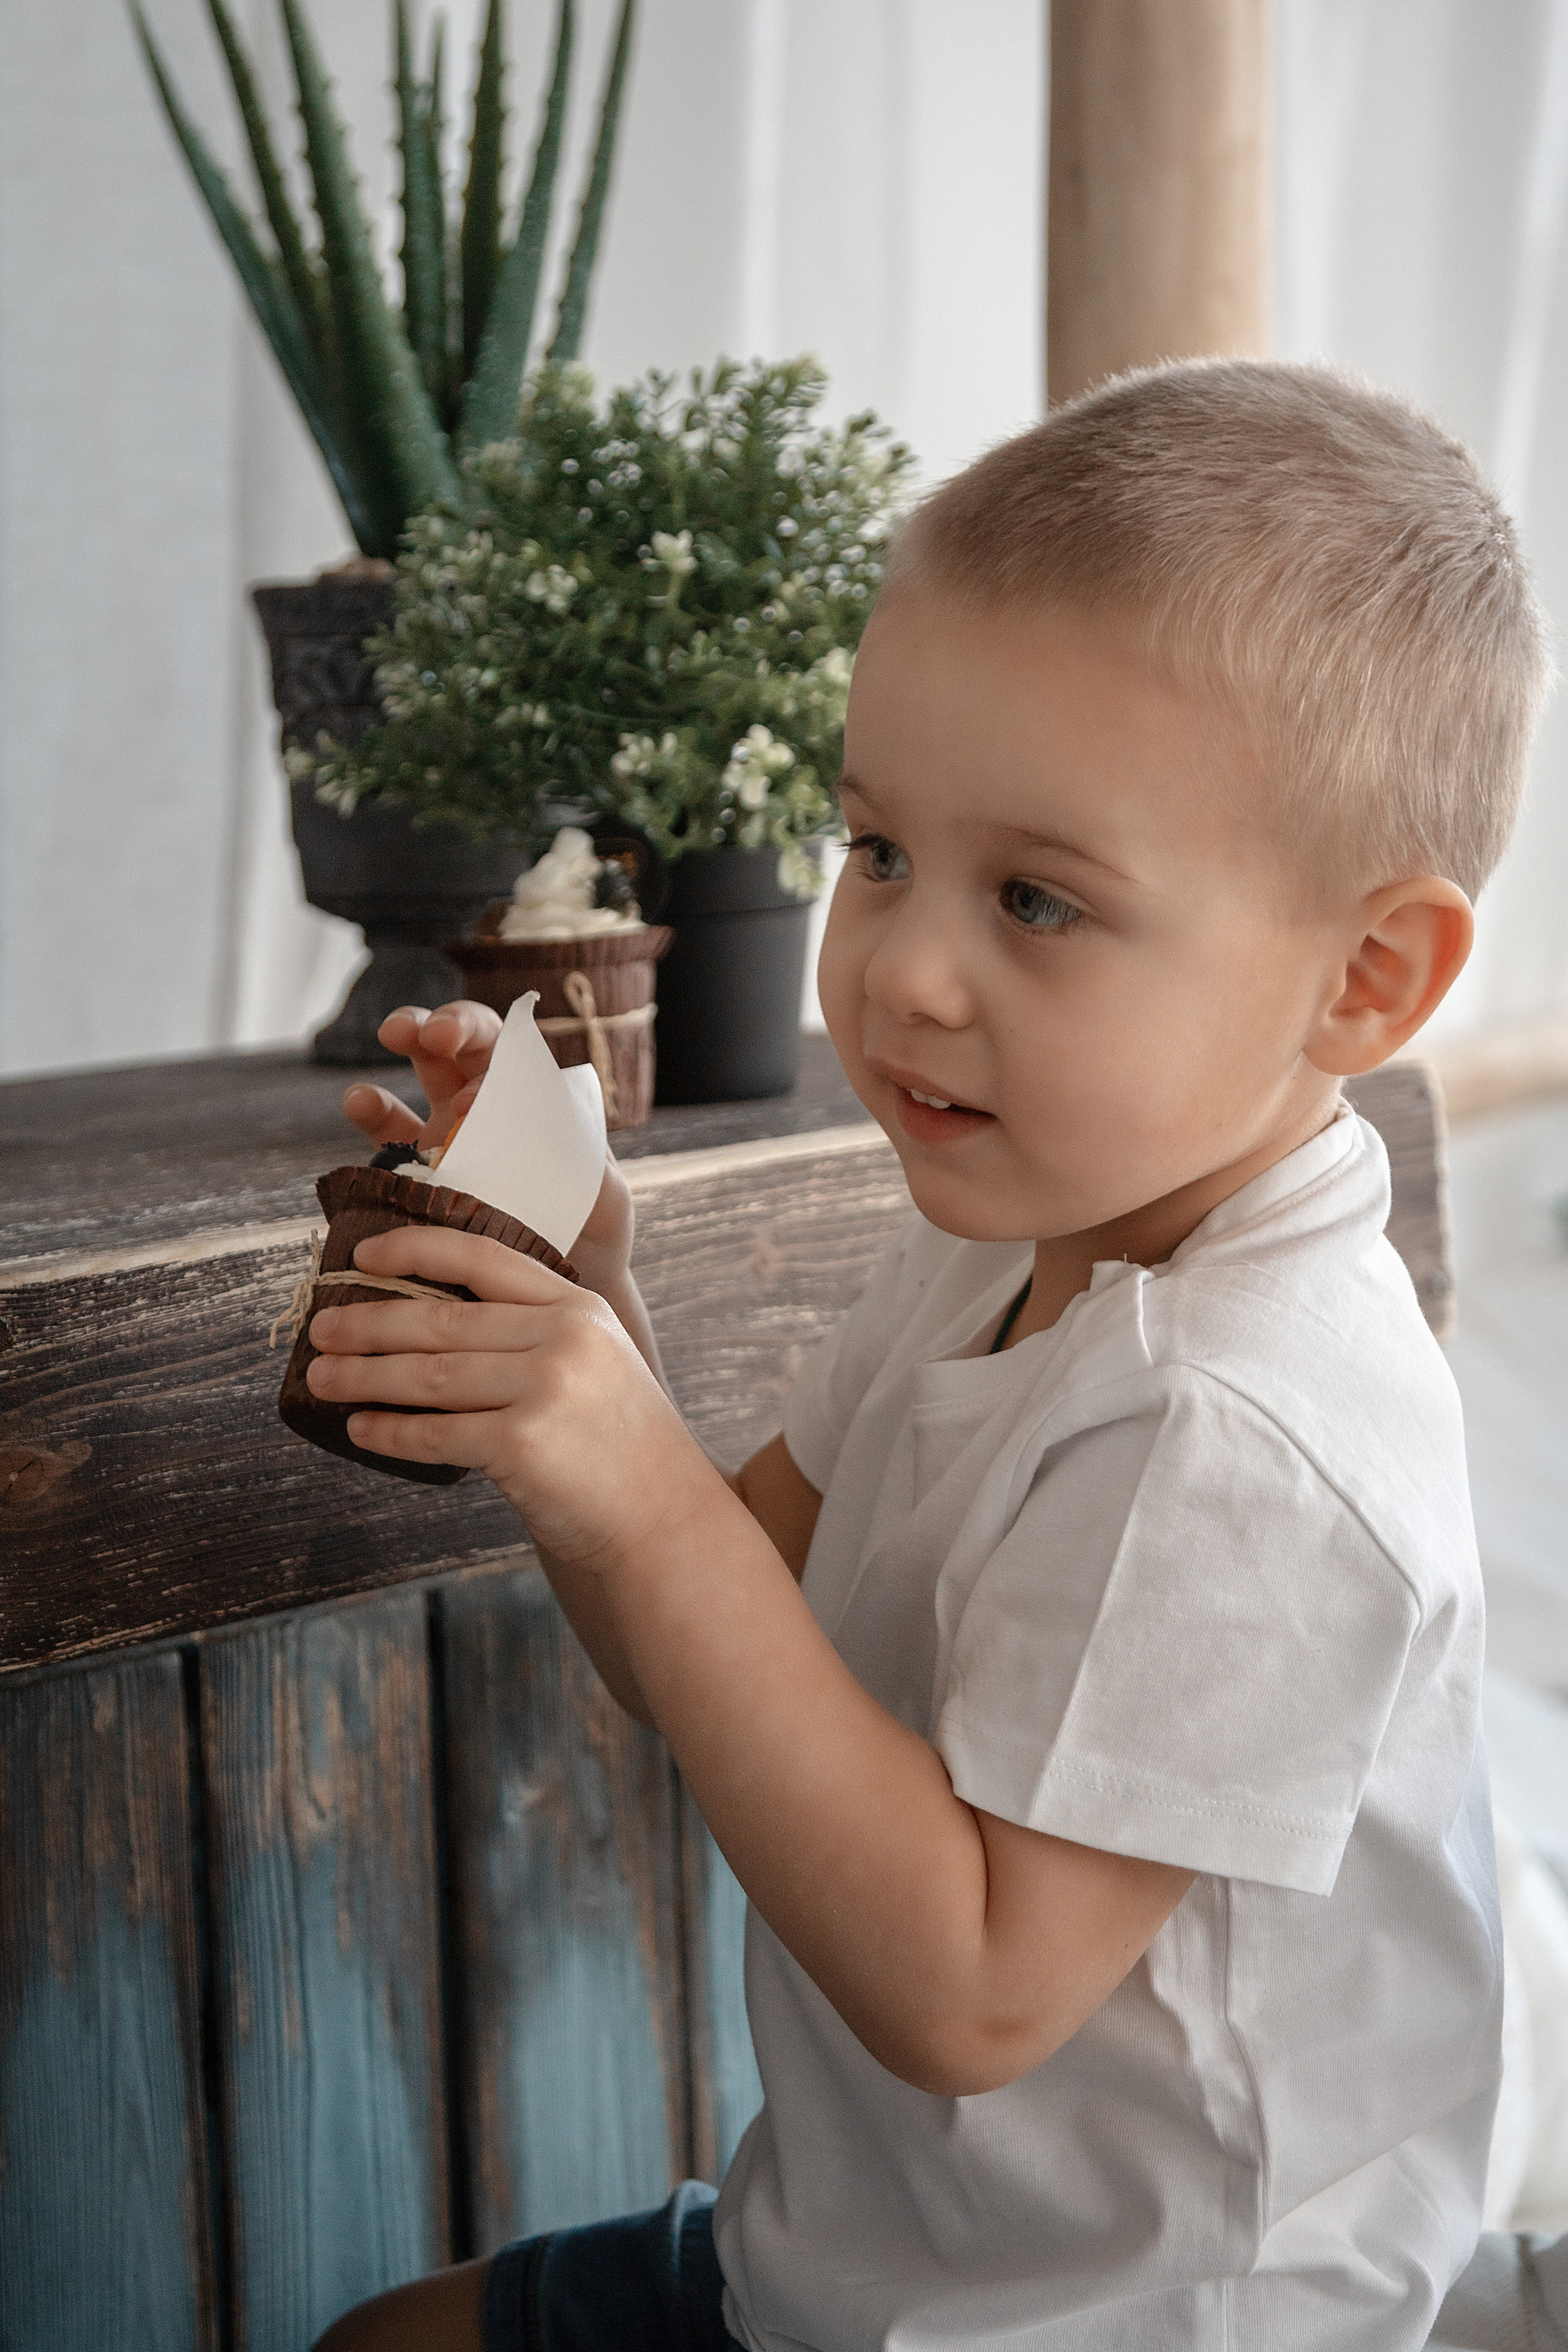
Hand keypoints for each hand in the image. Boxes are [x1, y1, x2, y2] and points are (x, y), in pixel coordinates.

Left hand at [304, 1224, 716, 1565]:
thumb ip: (532, 1335)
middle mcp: (562, 1337)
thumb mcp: (594, 1363)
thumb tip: (426, 1327)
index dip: (417, 1248)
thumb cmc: (619, 1446)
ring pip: (428, 1374)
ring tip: (322, 1377)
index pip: (484, 1258)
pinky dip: (389, 1431)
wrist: (664, 1519)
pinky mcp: (521, 1444)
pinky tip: (361, 1429)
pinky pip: (433, 1432)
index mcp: (578, 1306)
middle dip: (369, 1323)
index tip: (365, 1253)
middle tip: (321, 1328)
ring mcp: (543, 1389)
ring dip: (364, 1376)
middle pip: (441, 1320)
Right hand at [342, 999, 634, 1284]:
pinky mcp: (412, 1168)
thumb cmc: (589, 1235)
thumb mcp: (606, 1203)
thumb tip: (566, 1146)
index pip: (514, 1057)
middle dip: (448, 1024)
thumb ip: (594, 1170)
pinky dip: (370, 1107)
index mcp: (537, 1101)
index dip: (491, 1064)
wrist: (555, 1292)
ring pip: (427, 1066)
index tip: (473, 1103)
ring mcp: (448, 1130)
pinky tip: (358, 1100)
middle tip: (431, 1033)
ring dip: (408, 1036)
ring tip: (391, 1032)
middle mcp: (491, 1106)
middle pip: (468, 1042)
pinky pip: (386, 1129)